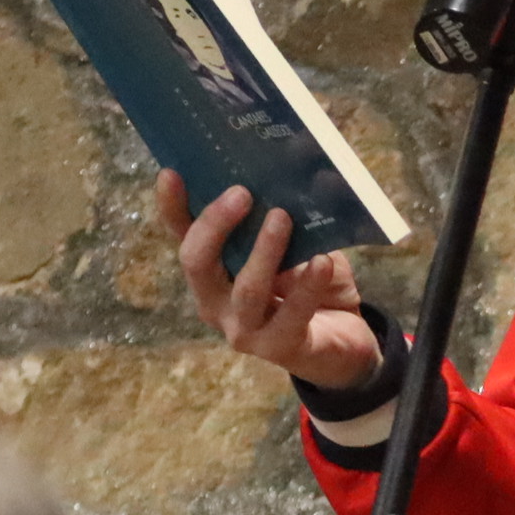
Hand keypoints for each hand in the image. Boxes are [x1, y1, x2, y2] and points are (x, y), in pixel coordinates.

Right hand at [162, 170, 383, 392]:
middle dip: (215, 225)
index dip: (173, 207)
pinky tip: (322, 262)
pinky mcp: (279, 348)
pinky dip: (307, 286)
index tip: (170, 173)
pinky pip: (291, 316)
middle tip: (242, 193)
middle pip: (197, 263)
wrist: (344, 337)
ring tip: (282, 218)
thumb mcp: (298, 242)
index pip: (183, 235)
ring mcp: (244, 329)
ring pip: (246, 290)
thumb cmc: (311, 282)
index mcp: (213, 270)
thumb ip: (285, 215)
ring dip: (264, 251)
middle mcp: (216, 300)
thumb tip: (294, 167)